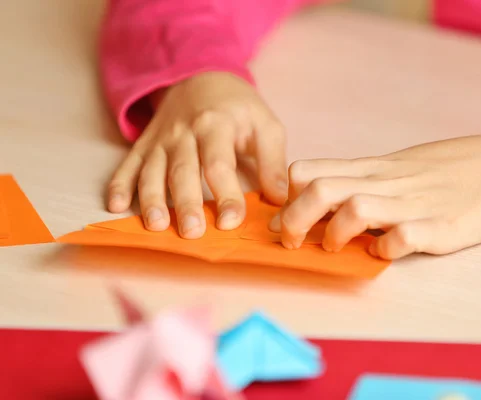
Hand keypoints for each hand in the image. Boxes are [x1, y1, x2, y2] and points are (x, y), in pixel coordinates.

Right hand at [107, 72, 287, 237]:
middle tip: (192, 232)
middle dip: (186, 203)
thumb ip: (273, 161)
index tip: (231, 222)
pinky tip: (115, 206)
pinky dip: (119, 184)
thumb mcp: (265, 124)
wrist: (199, 76)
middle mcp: (184, 133)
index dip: (226, 194)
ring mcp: (160, 140)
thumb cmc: (237, 108)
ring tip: (156, 226)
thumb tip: (281, 199)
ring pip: (152, 171)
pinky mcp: (144, 145)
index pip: (219, 164)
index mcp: (216, 125)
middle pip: (183, 171)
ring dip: (152, 199)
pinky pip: (128, 164)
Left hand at [271, 133, 480, 259]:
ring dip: (334, 233)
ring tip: (336, 248)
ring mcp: (413, 204)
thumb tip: (321, 197)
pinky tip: (384, 253)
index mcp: (373, 167)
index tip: (284, 214)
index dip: (286, 194)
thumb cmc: (448, 169)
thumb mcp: (397, 165)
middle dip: (293, 219)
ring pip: (354, 208)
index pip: (311, 169)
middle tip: (292, 240)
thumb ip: (361, 179)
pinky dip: (384, 249)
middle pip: (320, 189)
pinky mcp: (440, 227)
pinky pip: (401, 237)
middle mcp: (386, 183)